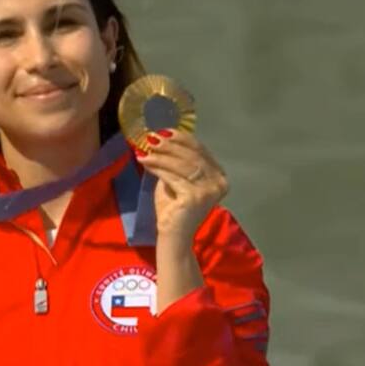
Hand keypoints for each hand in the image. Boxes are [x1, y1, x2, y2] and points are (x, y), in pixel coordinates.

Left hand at [135, 130, 228, 247]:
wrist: (173, 234)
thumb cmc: (174, 208)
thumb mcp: (176, 178)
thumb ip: (174, 161)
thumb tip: (159, 138)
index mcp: (219, 175)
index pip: (200, 150)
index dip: (182, 138)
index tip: (164, 131)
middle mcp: (219, 182)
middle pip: (192, 155)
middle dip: (170, 145)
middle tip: (151, 139)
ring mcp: (210, 190)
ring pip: (183, 165)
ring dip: (161, 156)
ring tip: (145, 151)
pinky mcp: (196, 197)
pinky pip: (174, 177)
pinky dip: (158, 168)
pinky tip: (146, 163)